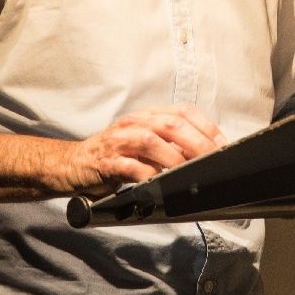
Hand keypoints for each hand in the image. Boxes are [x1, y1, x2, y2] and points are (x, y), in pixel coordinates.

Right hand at [63, 104, 227, 196]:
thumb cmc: (115, 156)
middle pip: (171, 124)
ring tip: (188, 172)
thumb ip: (171, 146)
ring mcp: (119, 141)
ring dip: (174, 158)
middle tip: (212, 161)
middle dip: (197, 143)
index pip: (183, 111)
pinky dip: (148, 174)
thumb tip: (205, 156)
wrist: (72, 165)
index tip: (223, 145)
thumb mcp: (145, 144)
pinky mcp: (105, 162)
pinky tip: (159, 183)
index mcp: (148, 115)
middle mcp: (135, 122)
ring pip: (151, 140)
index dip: (206, 126)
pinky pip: (130, 166)